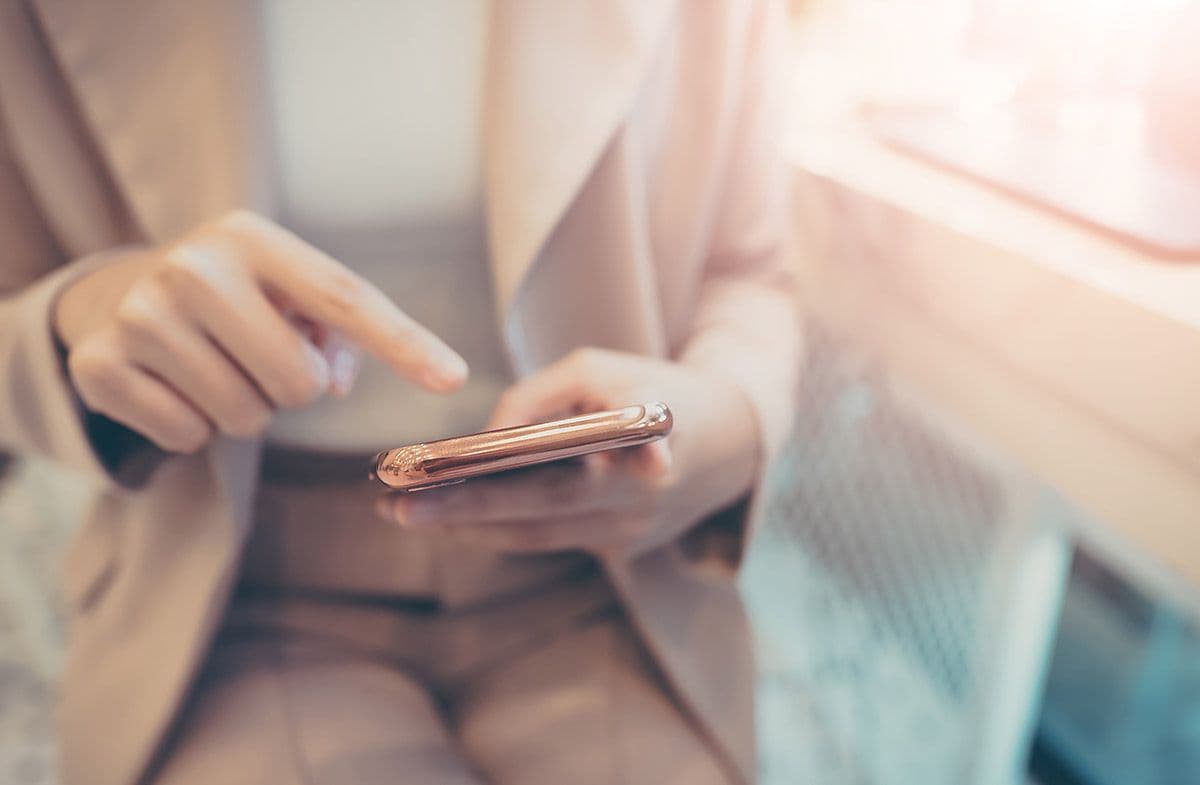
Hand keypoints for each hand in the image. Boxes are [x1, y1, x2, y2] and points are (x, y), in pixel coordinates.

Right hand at [55, 210, 467, 452]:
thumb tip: (334, 380)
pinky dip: (192, 428)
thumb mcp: (286, 293)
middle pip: (300, 382)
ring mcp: (140, 316)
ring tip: (215, 368)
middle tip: (260, 360)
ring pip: (245, 418)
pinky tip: (174, 387)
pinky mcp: (100, 365)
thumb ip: (338, 332)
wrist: (120, 295)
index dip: (404, 342)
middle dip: (295, 391)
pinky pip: (188, 436)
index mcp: (251, 238)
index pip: (344, 297)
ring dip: (244, 410)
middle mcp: (192, 267)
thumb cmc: (236, 300)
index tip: (454, 379)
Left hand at [375, 348, 759, 557]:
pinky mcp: (620, 547)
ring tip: (403, 511)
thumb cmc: (656, 391)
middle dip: (460, 515)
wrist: (735, 439)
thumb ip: (537, 399)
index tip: (434, 479)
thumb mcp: (600, 370)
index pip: (556, 475)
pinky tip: (453, 518)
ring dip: (469, 528)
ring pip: (535, 537)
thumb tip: (483, 440)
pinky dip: (501, 528)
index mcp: (637, 453)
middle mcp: (634, 506)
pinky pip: (550, 539)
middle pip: (535, 516)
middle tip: (394, 509)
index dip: (494, 484)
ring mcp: (628, 535)